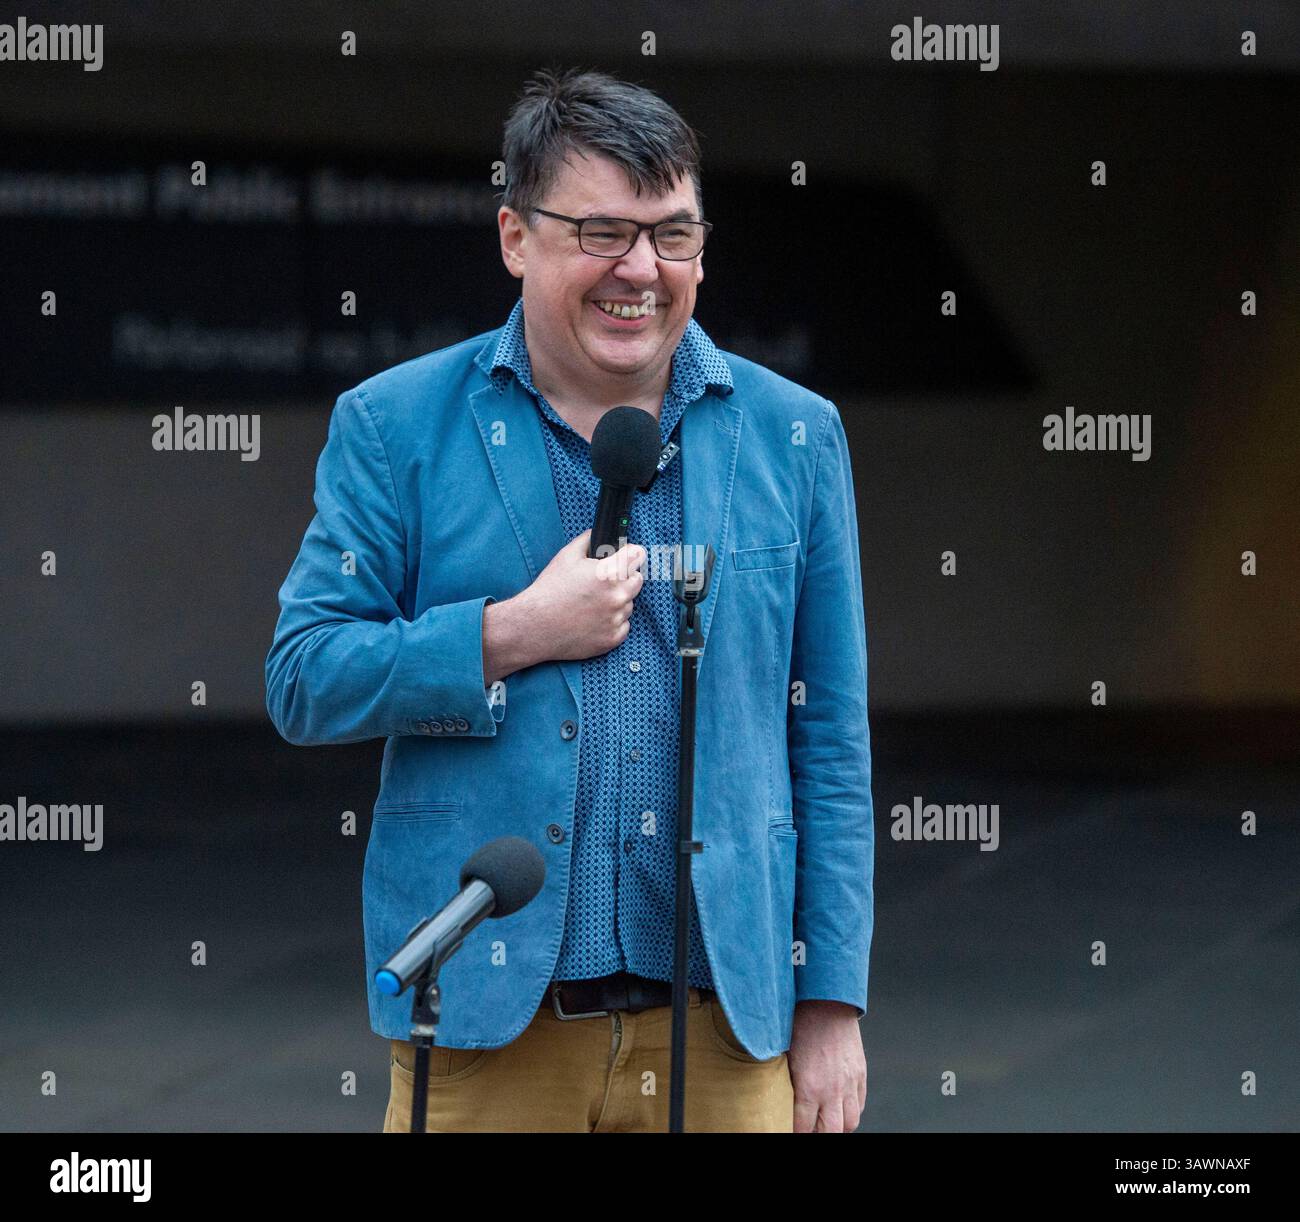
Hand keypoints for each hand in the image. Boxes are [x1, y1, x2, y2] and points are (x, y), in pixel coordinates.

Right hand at [482, 529, 644, 680]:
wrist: (534, 626)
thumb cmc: (549, 590)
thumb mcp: (566, 556)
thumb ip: (589, 540)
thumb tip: (601, 535)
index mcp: (608, 574)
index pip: (638, 555)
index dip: (629, 553)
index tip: (624, 556)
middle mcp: (617, 597)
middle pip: (637, 580)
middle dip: (624, 577)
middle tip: (603, 582)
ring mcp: (616, 619)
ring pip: (629, 604)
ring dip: (617, 601)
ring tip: (592, 603)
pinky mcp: (613, 638)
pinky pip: (623, 625)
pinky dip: (612, 622)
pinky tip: (592, 619)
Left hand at [788, 1000, 866, 1131]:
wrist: (826, 1000)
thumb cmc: (800, 1023)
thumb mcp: (783, 1054)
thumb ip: (784, 1082)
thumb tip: (777, 1099)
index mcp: (809, 1087)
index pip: (803, 1128)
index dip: (795, 1131)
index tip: (789, 1127)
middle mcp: (832, 1090)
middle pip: (830, 1132)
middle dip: (818, 1134)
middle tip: (808, 1129)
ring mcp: (849, 1083)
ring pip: (849, 1123)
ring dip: (836, 1127)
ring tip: (824, 1122)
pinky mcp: (860, 1074)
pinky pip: (859, 1105)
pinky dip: (849, 1112)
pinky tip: (838, 1108)